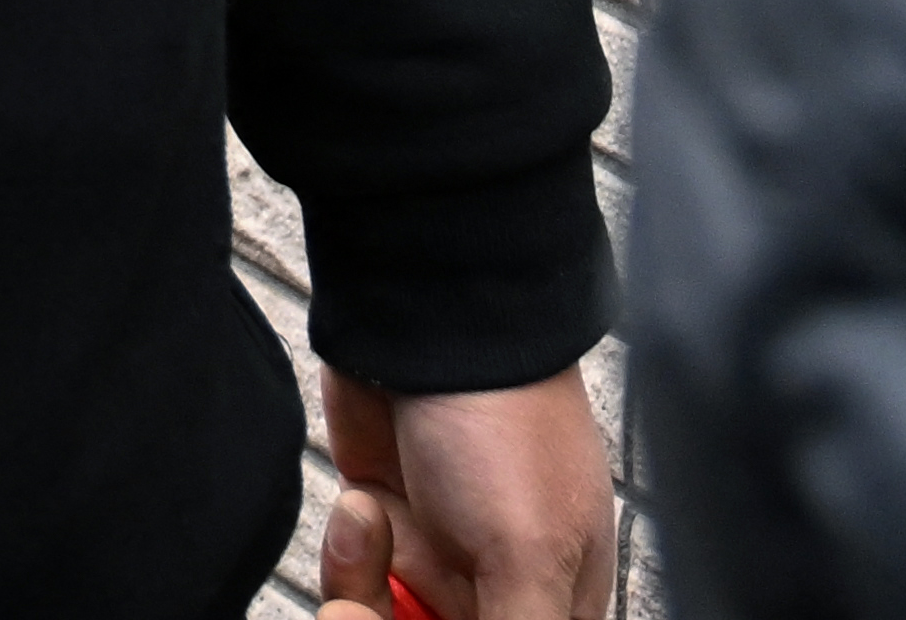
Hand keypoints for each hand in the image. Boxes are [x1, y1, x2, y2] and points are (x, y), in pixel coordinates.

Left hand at [319, 366, 613, 619]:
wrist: (426, 315)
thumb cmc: (503, 420)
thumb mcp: (528, 554)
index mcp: (558, 608)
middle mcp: (502, 592)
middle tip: (374, 606)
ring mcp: (440, 560)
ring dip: (361, 596)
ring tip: (373, 534)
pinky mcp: (385, 529)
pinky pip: (351, 583)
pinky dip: (347, 553)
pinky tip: (365, 506)